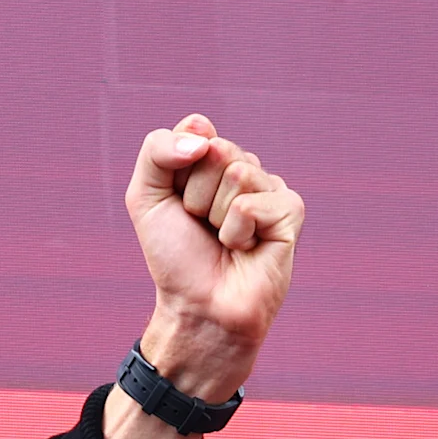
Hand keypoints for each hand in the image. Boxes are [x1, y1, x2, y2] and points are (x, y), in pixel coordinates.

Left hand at [123, 114, 303, 412]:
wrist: (198, 307)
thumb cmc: (175, 257)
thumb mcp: (145, 198)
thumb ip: (157, 151)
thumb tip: (202, 134)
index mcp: (213, 159)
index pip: (195, 131)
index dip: (175, 170)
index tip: (177, 205)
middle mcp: (244, 168)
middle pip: (214, 150)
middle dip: (194, 195)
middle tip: (201, 227)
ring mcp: (271, 187)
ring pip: (235, 173)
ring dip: (215, 215)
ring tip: (223, 240)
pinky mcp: (291, 210)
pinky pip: (251, 204)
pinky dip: (236, 233)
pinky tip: (245, 249)